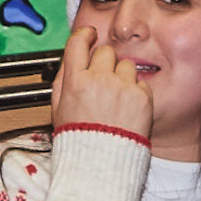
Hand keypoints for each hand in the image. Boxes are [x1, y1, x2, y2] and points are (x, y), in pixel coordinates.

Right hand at [50, 23, 151, 138]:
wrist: (101, 164)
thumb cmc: (79, 139)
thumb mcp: (59, 108)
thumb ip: (64, 79)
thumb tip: (72, 57)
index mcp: (75, 81)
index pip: (78, 42)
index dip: (85, 35)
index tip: (90, 35)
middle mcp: (98, 81)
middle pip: (106, 51)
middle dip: (105, 62)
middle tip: (104, 81)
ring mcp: (122, 88)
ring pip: (126, 65)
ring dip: (123, 76)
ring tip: (117, 99)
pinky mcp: (141, 98)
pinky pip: (141, 83)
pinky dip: (136, 93)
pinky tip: (128, 109)